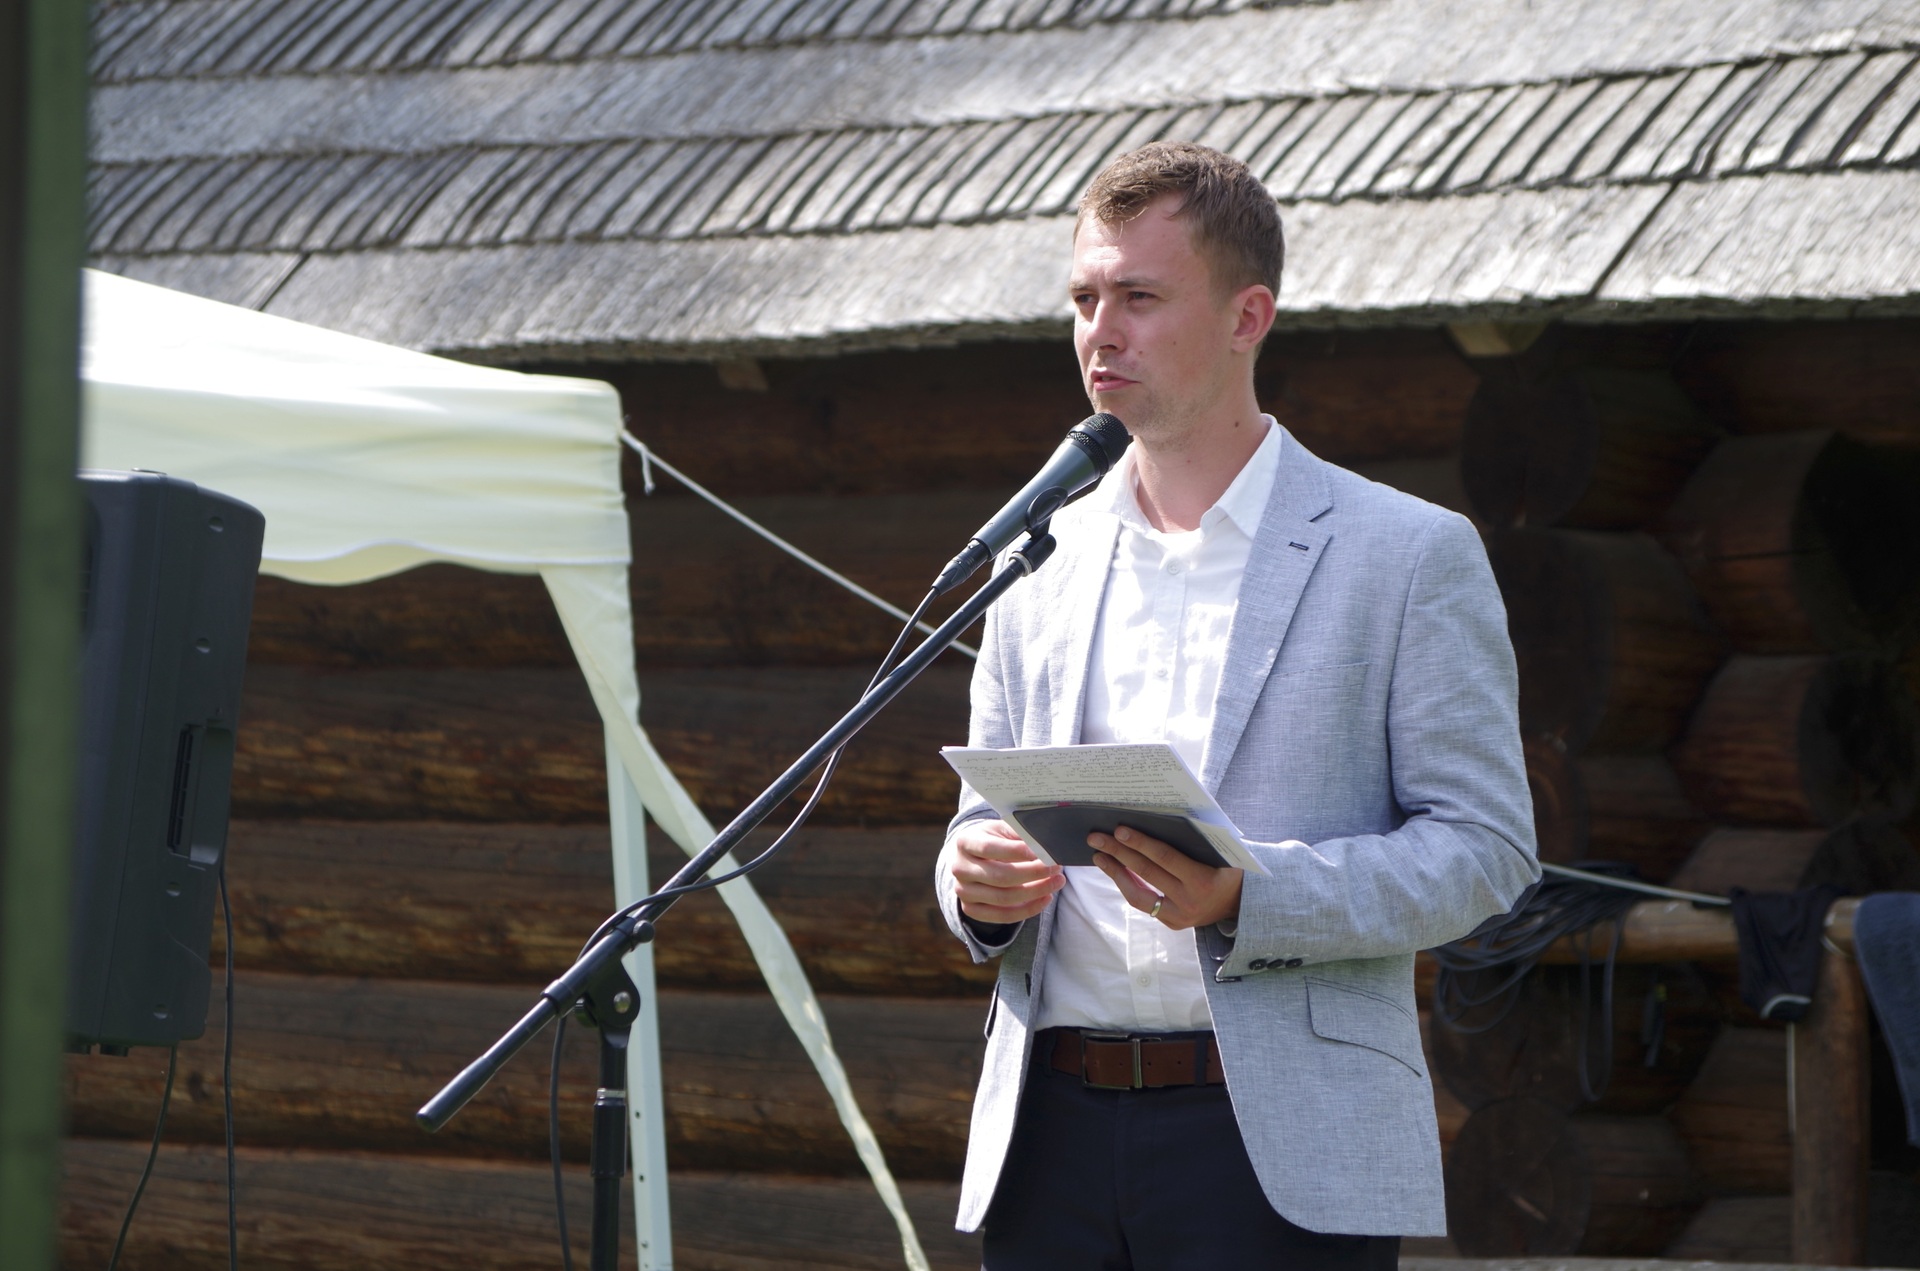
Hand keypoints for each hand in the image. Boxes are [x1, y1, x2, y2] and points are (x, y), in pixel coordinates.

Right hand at [950, 819, 1064, 924]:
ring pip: (1004, 898)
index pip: (990, 848)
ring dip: (1036, 891)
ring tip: (1057, 881)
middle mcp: (959, 868)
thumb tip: (1046, 841)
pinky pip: (1003, 916)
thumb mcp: (1003, 828)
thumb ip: (1021, 833)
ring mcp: (963, 891)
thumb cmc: (994, 840)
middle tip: (1057, 867)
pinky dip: (1028, 909)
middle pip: (1000, 876)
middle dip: (1034, 873)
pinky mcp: (971, 909)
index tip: (1044, 852)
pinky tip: (1045, 898)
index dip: (1018, 851)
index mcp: (965, 842)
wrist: (975, 859)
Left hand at [1090, 826, 1242, 930]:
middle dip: (1119, 853)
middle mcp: (1189, 901)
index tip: (1119, 830)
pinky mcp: (1172, 924)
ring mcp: (1179, 916)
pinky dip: (1128, 886)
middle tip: (1097, 838)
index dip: (1141, 843)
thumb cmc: (1227, 866)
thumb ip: (1195, 838)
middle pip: (1146, 872)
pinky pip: (1144, 904)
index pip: (1165, 858)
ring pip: (1138, 894)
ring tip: (1099, 856)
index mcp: (1202, 879)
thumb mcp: (1220, 851)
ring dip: (1115, 873)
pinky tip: (1115, 871)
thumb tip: (1156, 817)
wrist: (1241, 902)